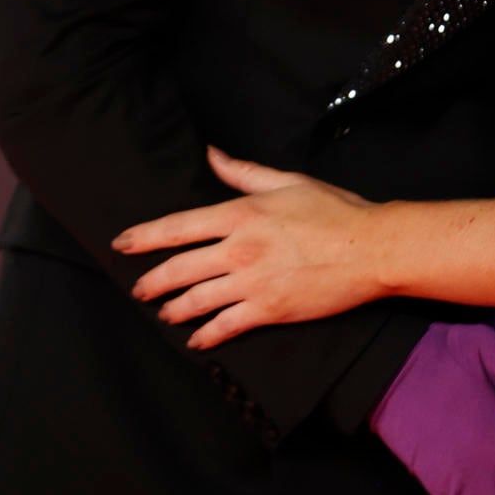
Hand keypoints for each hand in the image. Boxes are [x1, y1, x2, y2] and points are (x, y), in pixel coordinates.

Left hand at [111, 145, 381, 347]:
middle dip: (152, 281)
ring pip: (196, 300)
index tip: (122, 244)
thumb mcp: (287, 181)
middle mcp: (238, 249)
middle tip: (138, 289)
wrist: (372, 249)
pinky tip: (196, 340)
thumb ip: (243, 172)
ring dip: (174, 309)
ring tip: (164, 313)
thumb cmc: (335, 210)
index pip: (178, 227)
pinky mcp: (269, 310)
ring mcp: (251, 283)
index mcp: (240, 214)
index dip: (144, 237)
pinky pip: (225, 327)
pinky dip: (206, 335)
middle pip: (178, 268)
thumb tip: (211, 154)